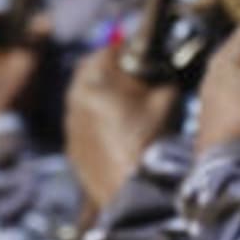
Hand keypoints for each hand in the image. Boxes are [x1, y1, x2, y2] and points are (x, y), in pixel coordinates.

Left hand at [64, 45, 179, 210]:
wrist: (138, 189)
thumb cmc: (153, 139)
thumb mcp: (167, 96)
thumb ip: (159, 75)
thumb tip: (157, 71)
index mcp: (94, 80)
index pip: (109, 50)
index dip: (128, 50)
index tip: (141, 56)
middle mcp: (75, 100)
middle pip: (90, 72)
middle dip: (110, 72)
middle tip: (133, 80)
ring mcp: (71, 127)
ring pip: (84, 100)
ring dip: (101, 97)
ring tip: (127, 109)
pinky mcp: (73, 150)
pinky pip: (83, 126)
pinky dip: (96, 123)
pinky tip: (118, 134)